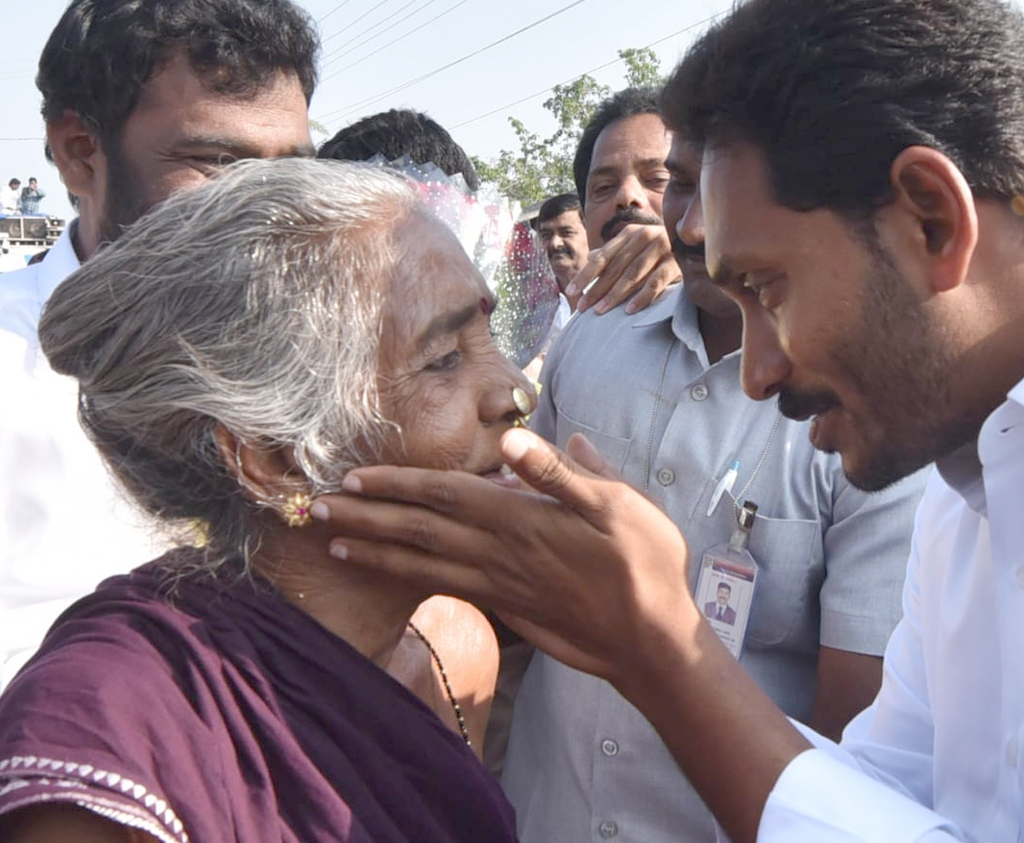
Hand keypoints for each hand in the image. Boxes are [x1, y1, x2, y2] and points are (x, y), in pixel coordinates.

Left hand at [311, 430, 699, 685]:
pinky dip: (410, 581)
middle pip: (418, 530)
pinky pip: (445, 590)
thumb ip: (561, 473)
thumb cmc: (643, 563)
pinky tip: (392, 577)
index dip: (396, 485)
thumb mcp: (618, 504)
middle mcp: (499, 553)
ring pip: (422, 565)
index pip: (444, 494)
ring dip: (375, 553)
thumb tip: (514, 438)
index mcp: (521, 518)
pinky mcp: (506, 609)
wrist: (650, 640)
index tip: (354, 478)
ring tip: (334, 544)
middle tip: (318, 508)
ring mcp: (499, 586)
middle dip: (366, 517)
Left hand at [566, 223, 680, 313]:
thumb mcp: (636, 247)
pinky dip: (642, 296)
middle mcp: (644, 236)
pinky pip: (656, 282)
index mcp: (629, 234)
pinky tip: (630, 310)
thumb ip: (615, 252)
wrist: (698, 242)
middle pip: (615, 267)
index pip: (602, 257)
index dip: (585, 275)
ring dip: (615, 294)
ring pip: (633, 274)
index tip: (571, 292)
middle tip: (583, 308)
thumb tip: (590, 259)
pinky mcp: (677, 262)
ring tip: (601, 311)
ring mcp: (661, 247)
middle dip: (597, 288)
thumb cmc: (659, 249)